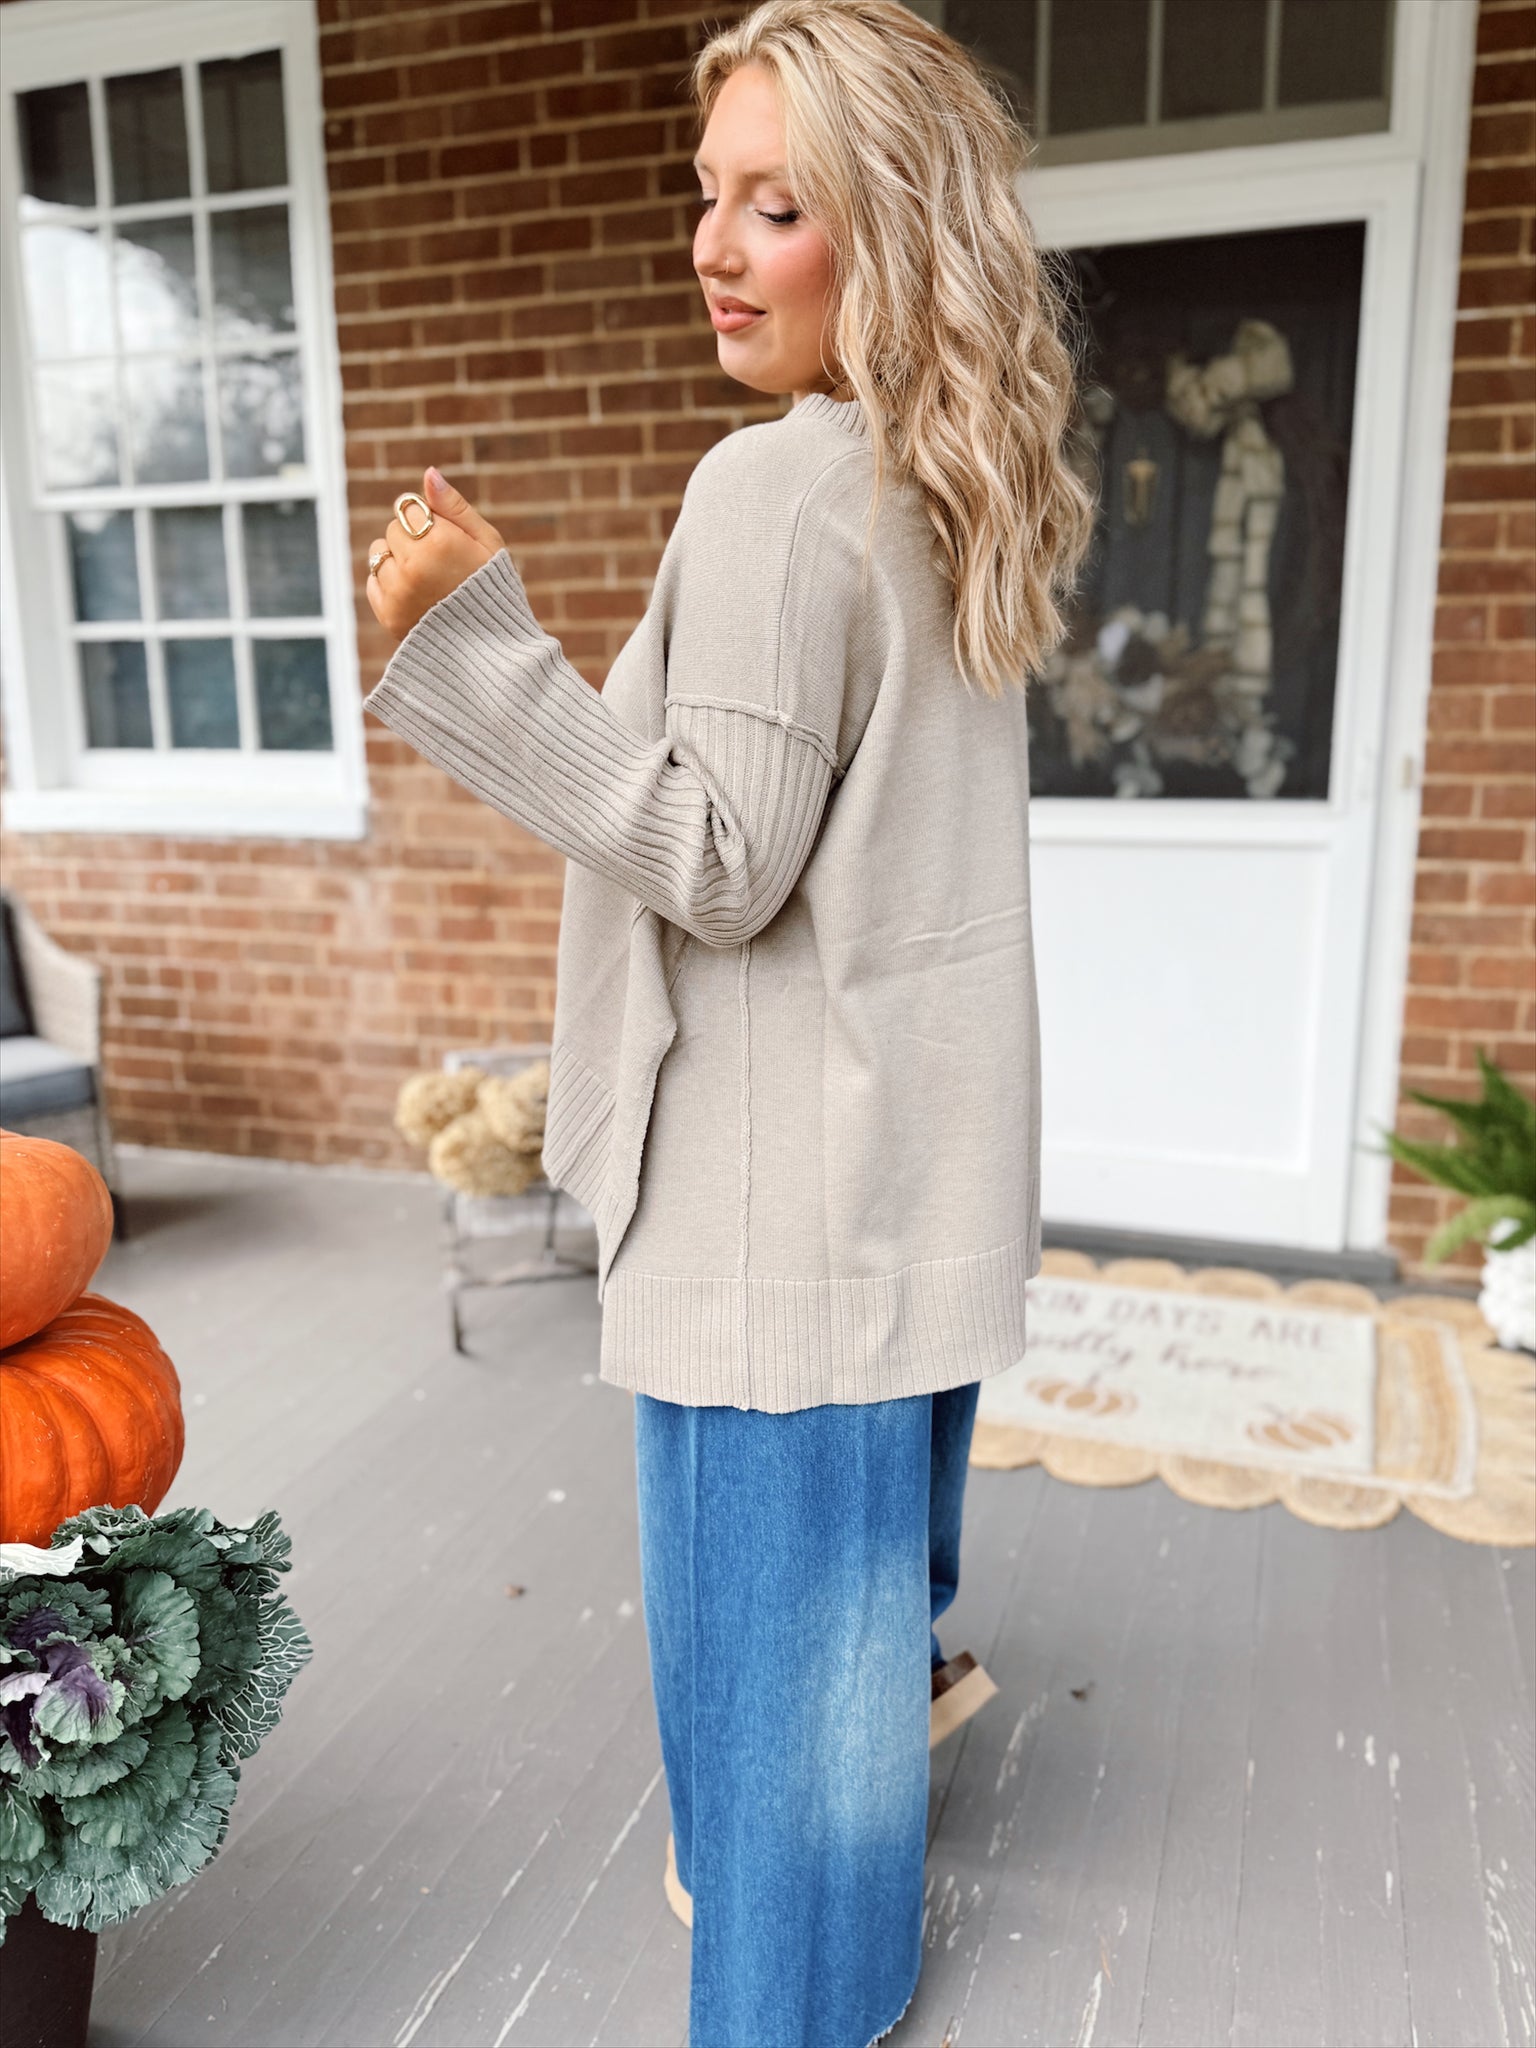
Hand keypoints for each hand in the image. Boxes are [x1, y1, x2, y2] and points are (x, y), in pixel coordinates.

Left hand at [364, 467, 506, 642]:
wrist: (488, 645)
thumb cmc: (491, 587)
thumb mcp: (486, 542)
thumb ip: (454, 506)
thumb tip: (428, 473)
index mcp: (440, 542)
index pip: (407, 507)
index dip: (425, 520)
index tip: (443, 539)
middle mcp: (414, 566)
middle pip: (393, 530)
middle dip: (411, 539)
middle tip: (439, 563)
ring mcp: (398, 592)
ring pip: (378, 554)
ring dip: (396, 560)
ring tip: (425, 579)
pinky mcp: (388, 614)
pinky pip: (373, 581)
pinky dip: (388, 584)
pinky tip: (415, 595)